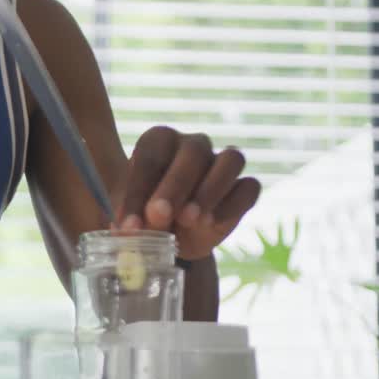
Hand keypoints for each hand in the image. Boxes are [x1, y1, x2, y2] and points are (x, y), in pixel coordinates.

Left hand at [115, 126, 261, 260]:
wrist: (172, 238)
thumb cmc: (144, 216)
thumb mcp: (132, 216)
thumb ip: (131, 217)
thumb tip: (131, 231)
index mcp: (159, 140)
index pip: (151, 154)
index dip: (138, 189)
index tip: (129, 224)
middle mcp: (193, 145)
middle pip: (193, 152)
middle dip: (174, 186)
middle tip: (159, 216)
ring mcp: (222, 163)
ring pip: (230, 160)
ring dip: (209, 191)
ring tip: (190, 220)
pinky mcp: (244, 187)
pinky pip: (248, 188)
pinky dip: (232, 206)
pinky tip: (212, 225)